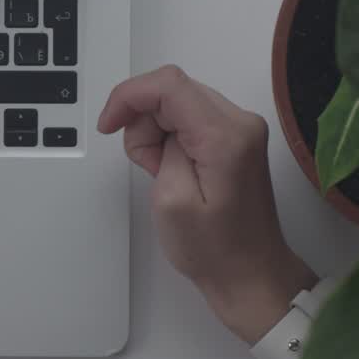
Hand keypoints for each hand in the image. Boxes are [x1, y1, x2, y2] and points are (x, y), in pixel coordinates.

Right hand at [99, 66, 318, 343]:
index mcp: (226, 137)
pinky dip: (168, 137)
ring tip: (161, 172)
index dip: (128, 96)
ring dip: (154, 132)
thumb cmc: (214, 249)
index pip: (168, 85)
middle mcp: (240, 123)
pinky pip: (187, 117)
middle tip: (147, 165)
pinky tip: (172, 167)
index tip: (109, 124)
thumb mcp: (171, 199)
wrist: (250, 273)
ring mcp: (239, 128)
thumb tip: (156, 121)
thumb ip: (161, 147)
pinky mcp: (234, 137)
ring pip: (175, 102)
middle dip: (142, 122)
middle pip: (170, 90)